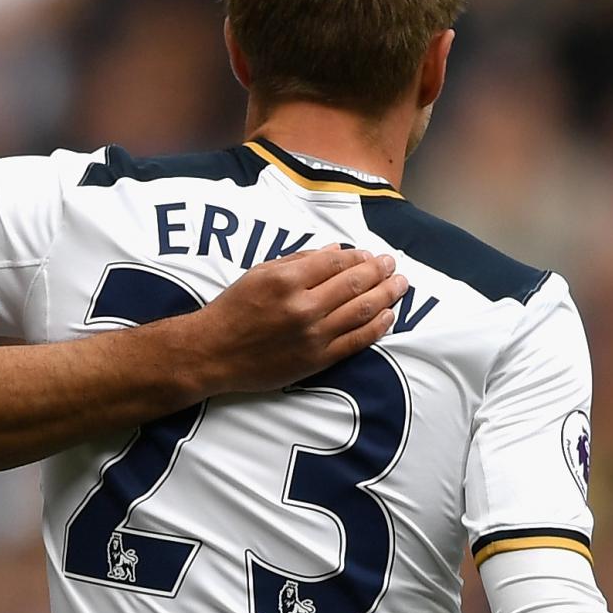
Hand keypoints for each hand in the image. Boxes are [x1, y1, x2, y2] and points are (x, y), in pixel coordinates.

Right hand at [186, 246, 408, 397]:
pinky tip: (388, 316)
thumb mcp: (260, 273)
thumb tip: (335, 252)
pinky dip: (376, 327)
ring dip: (386, 295)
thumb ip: (298, 261)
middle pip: (354, 284)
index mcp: (288, 280)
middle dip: (379, 272)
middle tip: (392, 264)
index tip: (369, 255)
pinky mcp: (316, 360)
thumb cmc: (233, 310)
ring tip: (400, 285)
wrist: (213, 353)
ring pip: (361, 311)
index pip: (337, 262)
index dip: (359, 257)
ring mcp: (312, 336)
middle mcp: (303, 307)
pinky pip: (355, 342)